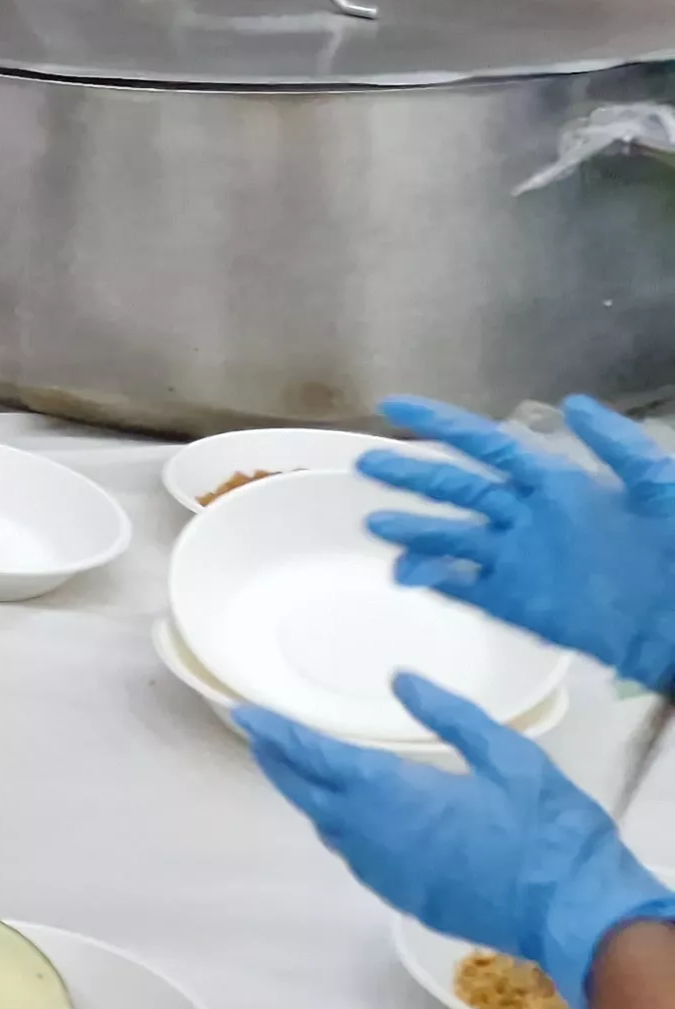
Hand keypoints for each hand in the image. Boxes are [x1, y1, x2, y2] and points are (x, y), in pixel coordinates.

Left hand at [242, 676, 674, 1003]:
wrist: (574, 915)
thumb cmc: (547, 832)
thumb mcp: (510, 758)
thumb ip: (450, 715)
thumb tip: (402, 680)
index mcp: (392, 792)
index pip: (314, 756)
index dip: (276, 732)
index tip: (244, 712)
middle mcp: (372, 834)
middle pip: (306, 793)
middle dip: (279, 762)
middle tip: (258, 735)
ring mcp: (384, 871)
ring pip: (328, 827)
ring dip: (308, 796)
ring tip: (298, 768)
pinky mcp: (403, 895)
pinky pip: (356, 855)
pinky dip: (341, 828)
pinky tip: (351, 816)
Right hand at [367, 396, 674, 690]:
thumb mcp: (661, 488)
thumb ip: (619, 446)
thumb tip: (573, 403)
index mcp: (560, 485)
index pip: (489, 445)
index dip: (442, 424)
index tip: (394, 406)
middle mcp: (529, 518)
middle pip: (457, 489)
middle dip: (411, 474)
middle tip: (364, 464)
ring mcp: (520, 562)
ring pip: (452, 538)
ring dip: (414, 530)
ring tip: (375, 523)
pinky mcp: (517, 605)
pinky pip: (464, 588)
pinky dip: (433, 579)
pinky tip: (404, 573)